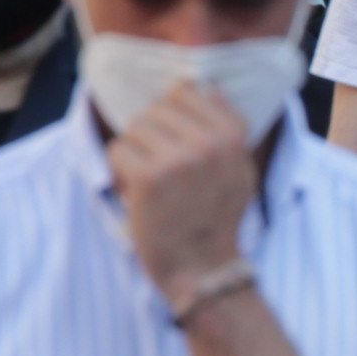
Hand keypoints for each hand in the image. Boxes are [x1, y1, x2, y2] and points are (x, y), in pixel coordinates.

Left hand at [105, 79, 260, 301]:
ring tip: (150, 185)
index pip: (184, 92)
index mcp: (232, 136)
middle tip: (163, 173)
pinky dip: (119, 173)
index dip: (171, 120)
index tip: (178, 148)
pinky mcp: (149, 178)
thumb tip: (211, 87)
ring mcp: (179, 159)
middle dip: (151, 139)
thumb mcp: (239, 169)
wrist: (202, 267)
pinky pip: (117, 150)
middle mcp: (209, 143)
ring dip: (134, 155)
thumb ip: (230, 127)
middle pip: (155, 110)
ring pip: (134, 128)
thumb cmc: (216, 218)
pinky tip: (135, 194)